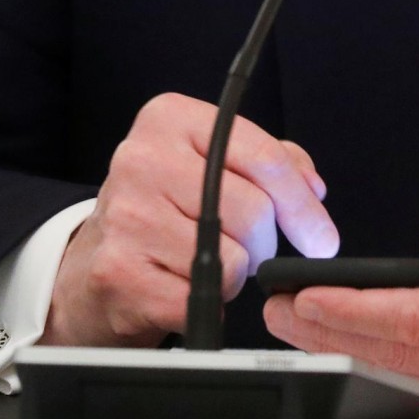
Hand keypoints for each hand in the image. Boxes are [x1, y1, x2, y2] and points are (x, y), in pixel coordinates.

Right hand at [39, 93, 337, 346]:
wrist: (95, 259)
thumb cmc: (168, 206)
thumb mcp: (215, 162)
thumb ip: (273, 162)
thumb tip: (313, 189)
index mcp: (171, 118)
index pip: (265, 157)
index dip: (303, 203)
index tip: (323, 237)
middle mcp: (142, 158)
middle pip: (254, 211)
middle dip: (264, 242)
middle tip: (243, 247)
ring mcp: (126, 215)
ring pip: (233, 257)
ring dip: (235, 272)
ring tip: (203, 259)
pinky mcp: (118, 271)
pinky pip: (204, 295)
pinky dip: (208, 300)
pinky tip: (182, 283)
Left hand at [263, 193, 418, 402]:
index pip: (411, 318)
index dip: (351, 310)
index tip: (305, 296)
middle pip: (398, 355)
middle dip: (330, 337)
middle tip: (279, 314)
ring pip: (408, 376)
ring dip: (349, 353)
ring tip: (300, 329)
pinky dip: (384, 368)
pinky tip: (355, 349)